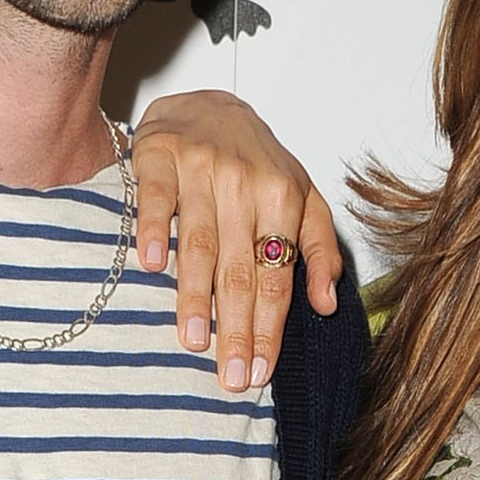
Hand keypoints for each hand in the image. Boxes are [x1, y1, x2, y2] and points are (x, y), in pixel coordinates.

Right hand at [132, 90, 342, 392]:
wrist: (208, 103)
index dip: (269, 327)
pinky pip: (156, 199)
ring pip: (199, 243)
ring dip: (195, 296)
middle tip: (231, 376)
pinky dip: (153, 232)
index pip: (277, 276)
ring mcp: (200, 167)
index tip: (260, 371)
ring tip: (194, 342)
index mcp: (283, 197)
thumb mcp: (302, 198)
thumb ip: (319, 249)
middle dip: (237, 328)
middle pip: (240, 269)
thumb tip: (326, 303)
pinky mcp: (158, 156)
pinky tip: (152, 267)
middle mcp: (244, 182)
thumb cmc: (257, 163)